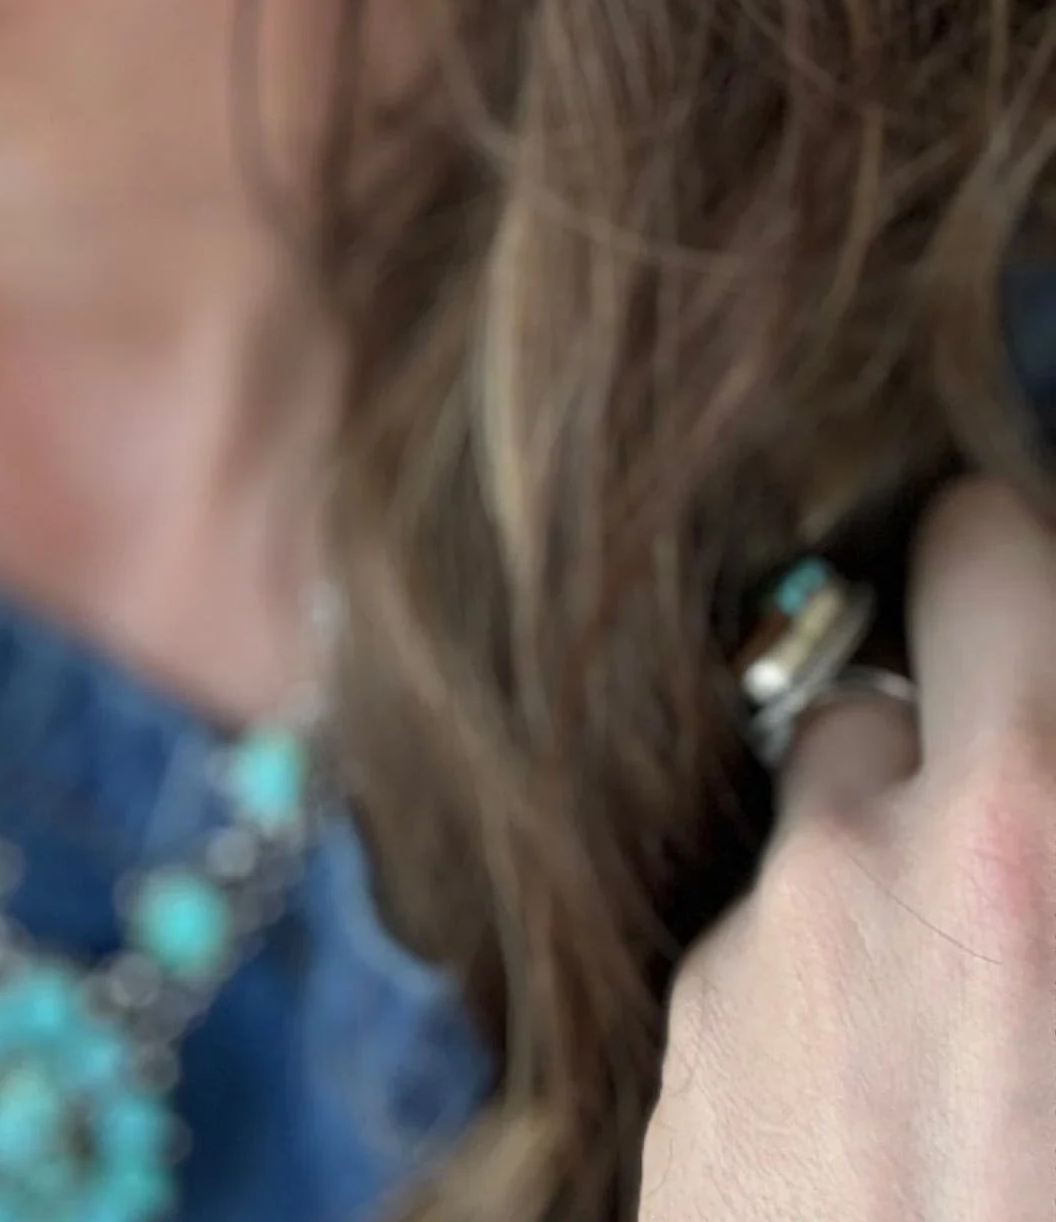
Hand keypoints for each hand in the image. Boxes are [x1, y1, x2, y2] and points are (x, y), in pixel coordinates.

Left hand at [638, 478, 1055, 1219]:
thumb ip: (1047, 838)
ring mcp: (758, 961)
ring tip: (979, 984)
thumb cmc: (1035, 1173)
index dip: (1021, 565)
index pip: (992, 551)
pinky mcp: (691, 1063)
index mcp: (1022, 842)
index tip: (1039, 609)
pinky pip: (760, 943)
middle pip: (875, 658)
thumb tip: (1033, 789)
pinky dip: (821, 969)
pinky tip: (901, 1095)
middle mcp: (864, 866)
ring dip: (884, 845)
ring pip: (811, 810)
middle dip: (953, 684)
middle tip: (1019, 780)